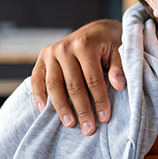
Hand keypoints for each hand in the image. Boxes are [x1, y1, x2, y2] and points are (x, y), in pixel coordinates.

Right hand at [30, 19, 124, 134]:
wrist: (96, 29)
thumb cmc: (110, 43)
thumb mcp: (120, 49)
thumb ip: (119, 66)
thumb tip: (118, 85)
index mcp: (85, 45)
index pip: (93, 79)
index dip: (99, 100)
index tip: (104, 118)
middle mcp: (64, 48)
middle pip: (73, 85)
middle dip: (81, 109)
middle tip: (88, 129)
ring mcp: (51, 53)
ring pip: (54, 85)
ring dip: (61, 108)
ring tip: (70, 124)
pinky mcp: (42, 58)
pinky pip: (37, 79)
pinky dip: (39, 96)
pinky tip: (44, 111)